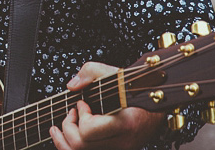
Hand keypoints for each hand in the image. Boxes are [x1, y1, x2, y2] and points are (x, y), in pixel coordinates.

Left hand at [49, 62, 164, 149]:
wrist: (156, 103)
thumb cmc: (136, 89)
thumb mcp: (115, 74)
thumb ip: (90, 72)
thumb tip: (71, 86)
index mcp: (124, 124)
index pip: (88, 130)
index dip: (80, 115)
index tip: (82, 103)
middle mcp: (122, 143)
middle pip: (80, 145)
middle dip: (68, 127)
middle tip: (71, 112)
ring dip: (64, 141)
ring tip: (58, 128)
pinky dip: (72, 146)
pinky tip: (67, 135)